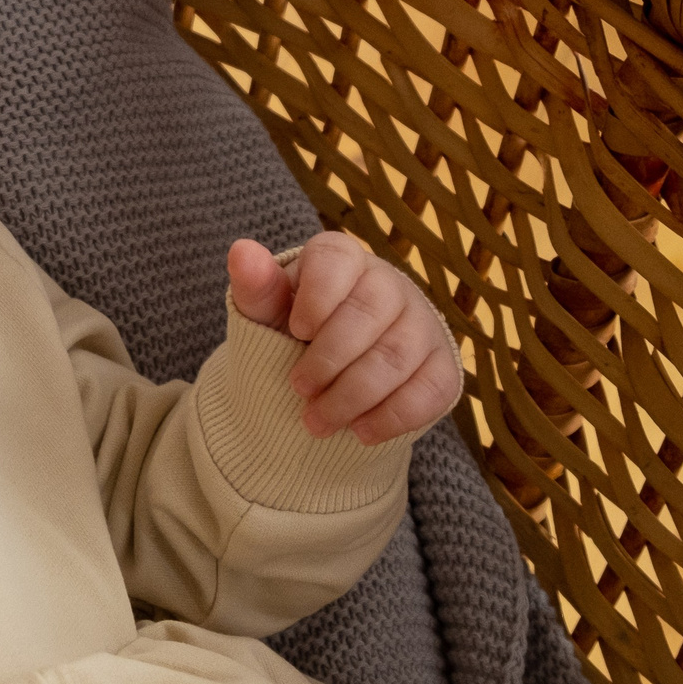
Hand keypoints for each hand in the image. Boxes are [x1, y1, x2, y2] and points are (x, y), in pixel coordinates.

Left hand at [228, 232, 461, 443]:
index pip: (337, 260)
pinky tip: (360, 432)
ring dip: (353, 396)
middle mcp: (390, 284)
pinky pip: (430, 390)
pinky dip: (392, 416)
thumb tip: (241, 251)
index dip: (318, 296)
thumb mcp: (267, 313)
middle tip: (298, 390)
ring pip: (397, 356)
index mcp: (343, 260)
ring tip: (317, 422)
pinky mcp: (442, 366)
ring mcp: (422, 324)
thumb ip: (256, 287)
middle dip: (329, 359)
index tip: (296, 330)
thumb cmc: (295, 333)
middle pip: (370, 313)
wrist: (331, 373)